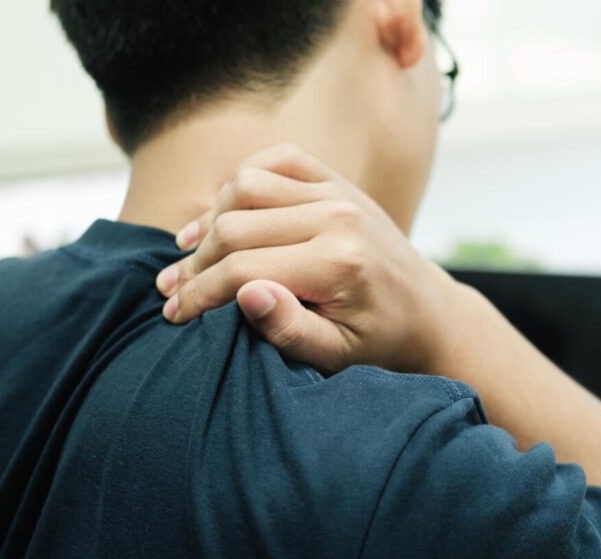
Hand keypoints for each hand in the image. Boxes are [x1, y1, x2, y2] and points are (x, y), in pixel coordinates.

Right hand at [155, 144, 459, 374]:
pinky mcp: (337, 181)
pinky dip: (243, 180)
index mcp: (339, 262)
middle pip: (235, 225)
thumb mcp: (337, 356)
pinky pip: (277, 160)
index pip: (242, 268)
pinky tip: (224, 213)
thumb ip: (290, 330)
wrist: (427, 313)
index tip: (175, 315)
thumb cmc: (380, 343)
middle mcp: (337, 216)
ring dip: (211, 219)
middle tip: (173, 293)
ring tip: (191, 255)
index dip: (200, 293)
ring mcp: (338, 192)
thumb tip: (245, 293)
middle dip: (196, 263)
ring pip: (245, 185)